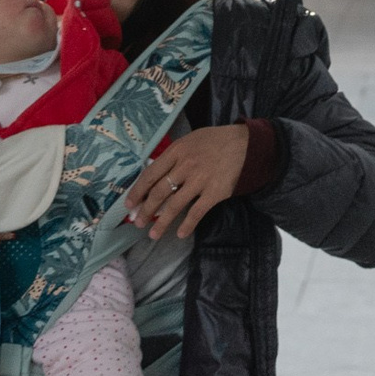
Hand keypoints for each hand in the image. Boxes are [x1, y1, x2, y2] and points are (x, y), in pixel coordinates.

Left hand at [122, 123, 250, 240]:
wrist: (245, 144)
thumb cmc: (215, 141)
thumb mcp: (189, 141)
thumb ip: (173, 156)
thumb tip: (155, 175)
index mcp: (176, 152)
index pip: (150, 174)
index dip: (138, 191)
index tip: (129, 204)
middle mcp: (185, 166)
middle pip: (159, 192)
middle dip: (146, 210)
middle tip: (138, 223)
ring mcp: (200, 180)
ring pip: (174, 205)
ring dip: (161, 222)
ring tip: (152, 234)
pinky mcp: (214, 193)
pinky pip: (196, 212)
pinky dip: (187, 225)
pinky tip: (179, 234)